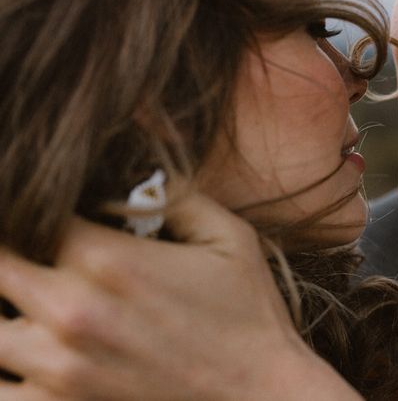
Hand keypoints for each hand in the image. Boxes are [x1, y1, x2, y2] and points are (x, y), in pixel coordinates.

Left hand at [0, 191, 360, 400]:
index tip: (44, 207)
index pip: (26, 213)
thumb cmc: (249, 314)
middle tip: (32, 246)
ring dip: (4, 308)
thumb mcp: (228, 237)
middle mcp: (70, 313)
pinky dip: (2, 368)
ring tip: (26, 298)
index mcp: (108, 260)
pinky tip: (20, 350)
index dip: (29, 203)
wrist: (265, 398)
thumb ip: (176, 189)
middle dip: (11, 249)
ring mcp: (57, 370)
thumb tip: (146, 131)